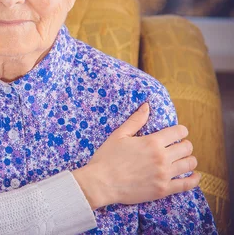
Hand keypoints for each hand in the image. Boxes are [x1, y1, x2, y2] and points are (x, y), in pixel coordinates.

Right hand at [72, 103, 199, 209]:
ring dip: (189, 160)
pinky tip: (193, 176)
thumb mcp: (119, 135)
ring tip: (184, 160)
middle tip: (179, 147)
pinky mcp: (163, 189)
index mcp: (152, 142)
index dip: (181, 131)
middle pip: (187, 148)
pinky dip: (193, 179)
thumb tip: (147, 106)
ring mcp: (164, 174)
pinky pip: (187, 184)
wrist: (102, 183)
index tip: (178, 133)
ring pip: (189, 164)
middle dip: (185, 145)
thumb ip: (136, 120)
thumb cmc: (107, 157)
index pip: (178, 132)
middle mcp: (161, 157)